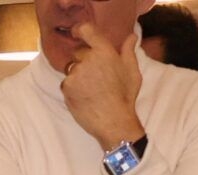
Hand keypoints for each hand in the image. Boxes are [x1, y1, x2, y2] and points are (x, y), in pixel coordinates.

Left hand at [62, 25, 146, 152]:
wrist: (113, 121)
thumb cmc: (124, 97)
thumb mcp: (132, 71)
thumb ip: (129, 51)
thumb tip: (131, 37)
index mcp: (104, 51)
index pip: (86, 30)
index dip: (80, 31)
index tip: (78, 34)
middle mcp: (88, 58)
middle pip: (77, 53)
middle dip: (82, 62)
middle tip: (94, 78)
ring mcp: (76, 72)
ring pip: (71, 69)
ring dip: (77, 77)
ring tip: (91, 91)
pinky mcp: (67, 87)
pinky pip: (65, 84)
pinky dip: (72, 90)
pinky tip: (84, 98)